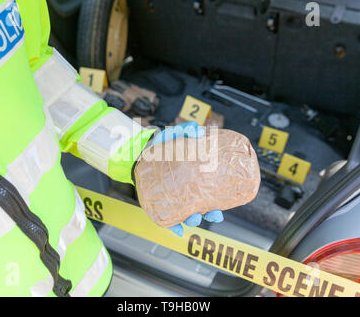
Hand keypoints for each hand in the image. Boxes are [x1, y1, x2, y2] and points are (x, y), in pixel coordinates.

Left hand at [150, 121, 223, 236]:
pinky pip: (167, 219)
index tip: (221, 209)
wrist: (137, 153)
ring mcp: (173, 199)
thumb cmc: (159, 147)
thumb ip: (184, 130)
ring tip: (194, 217)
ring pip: (187, 215)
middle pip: (203, 209)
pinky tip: (179, 230)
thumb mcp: (172, 136)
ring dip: (194, 220)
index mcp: (194, 181)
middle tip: (212, 214)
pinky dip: (174, 226)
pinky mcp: (158, 203)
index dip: (218, 205)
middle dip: (210, 215)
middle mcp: (186, 192)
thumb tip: (196, 130)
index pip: (210, 196)